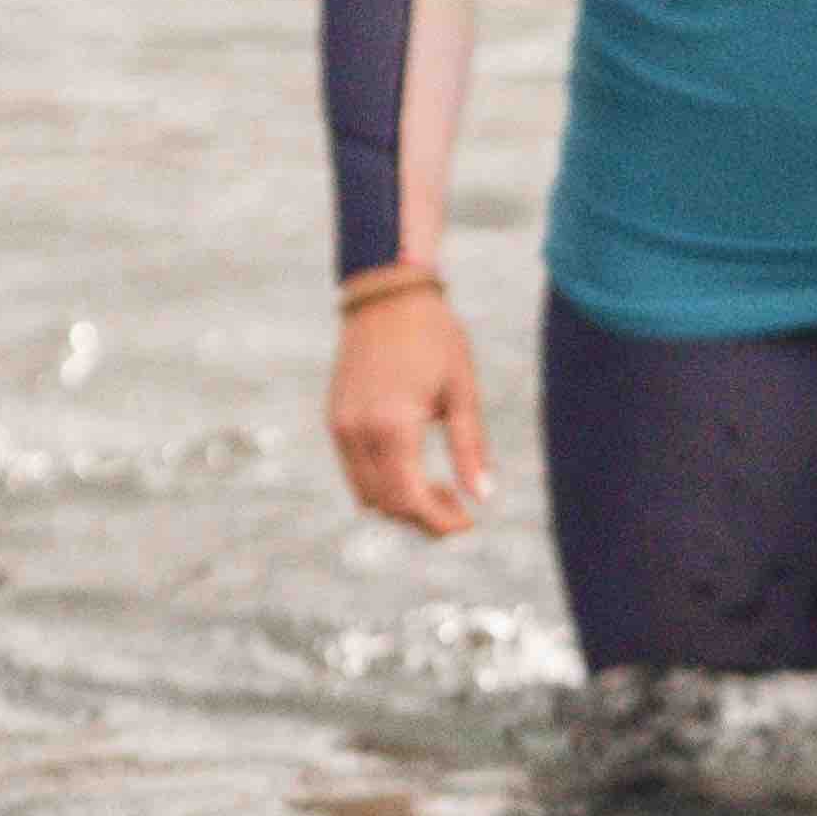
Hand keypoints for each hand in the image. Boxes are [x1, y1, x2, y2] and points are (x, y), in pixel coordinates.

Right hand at [329, 278, 491, 539]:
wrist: (386, 293)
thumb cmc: (434, 336)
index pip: (411, 499)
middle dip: (423, 516)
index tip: (468, 522)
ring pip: (366, 494)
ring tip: (438, 486)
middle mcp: (358, 431)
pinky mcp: (334, 418)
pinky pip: (354, 470)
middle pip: (387, 505)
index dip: (440, 522)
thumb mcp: (462, 391)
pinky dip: (382, 481)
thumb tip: (482, 497)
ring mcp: (340, 426)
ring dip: (401, 502)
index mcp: (394, 425)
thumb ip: (470, 448)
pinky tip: (412, 466)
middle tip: (458, 505)